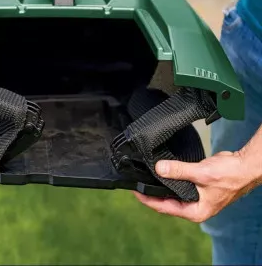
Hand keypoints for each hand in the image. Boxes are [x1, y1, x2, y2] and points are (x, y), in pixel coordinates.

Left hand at [133, 151, 257, 222]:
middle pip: (165, 202)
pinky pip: (177, 184)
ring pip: (170, 192)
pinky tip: (159, 172)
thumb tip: (159, 169)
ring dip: (158, 185)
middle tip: (135, 182)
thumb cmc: (230, 175)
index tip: (134, 191)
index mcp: (195, 211)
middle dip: (150, 193)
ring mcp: (194, 197)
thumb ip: (179, 171)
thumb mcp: (201, 173)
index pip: (164, 207)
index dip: (147, 199)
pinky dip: (168, 179)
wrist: (244, 166)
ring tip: (143, 177)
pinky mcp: (195, 186)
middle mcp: (193, 206)